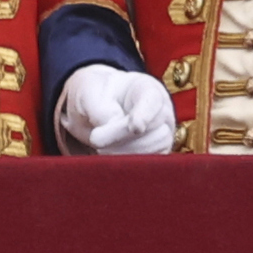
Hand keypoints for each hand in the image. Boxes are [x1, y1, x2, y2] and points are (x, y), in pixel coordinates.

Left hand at [57, 64, 176, 155]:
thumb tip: (110, 125)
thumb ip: (98, 107)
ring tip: (100, 147)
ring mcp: (163, 132)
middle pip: (152, 127)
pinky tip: (112, 155)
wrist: (97, 109)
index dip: (145, 115)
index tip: (136, 127)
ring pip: (154, 147)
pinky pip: (151, 163)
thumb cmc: (95, 97)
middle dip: (121, 136)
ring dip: (124, 151)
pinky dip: (130, 163)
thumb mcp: (88, 93)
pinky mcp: (158, 152)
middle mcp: (161, 111)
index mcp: (146, 89)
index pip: (152, 101)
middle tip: (95, 138)